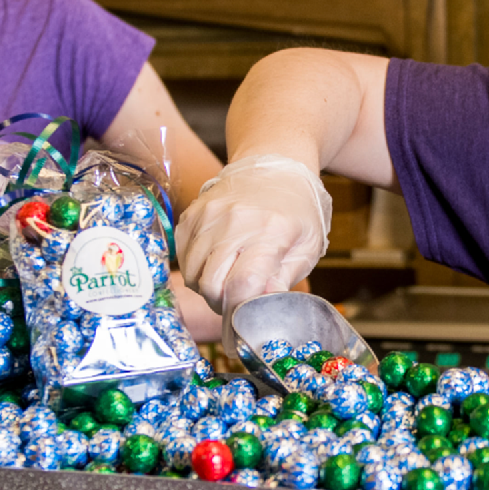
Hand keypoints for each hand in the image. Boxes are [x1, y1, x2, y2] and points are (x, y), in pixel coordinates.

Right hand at [176, 155, 332, 319]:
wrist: (277, 170)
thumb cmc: (297, 213)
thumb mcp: (306, 249)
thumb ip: (283, 281)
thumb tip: (260, 311)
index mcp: (271, 232)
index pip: (242, 284)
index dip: (239, 311)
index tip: (243, 320)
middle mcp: (236, 222)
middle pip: (211, 284)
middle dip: (222, 302)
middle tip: (236, 299)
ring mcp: (210, 215)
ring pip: (192, 273)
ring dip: (207, 286)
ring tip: (227, 279)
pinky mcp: (193, 213)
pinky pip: (181, 256)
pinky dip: (195, 268)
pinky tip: (214, 262)